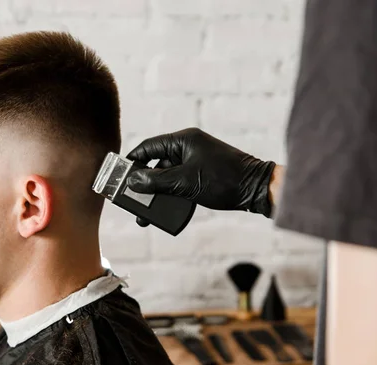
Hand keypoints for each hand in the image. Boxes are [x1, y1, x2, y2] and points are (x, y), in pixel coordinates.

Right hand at [126, 128, 275, 225]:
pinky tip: (165, 210)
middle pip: (157, 163)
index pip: (149, 147)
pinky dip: (171, 194)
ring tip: (147, 212)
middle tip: (132, 199)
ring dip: (158, 192)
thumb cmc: (224, 179)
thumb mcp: (184, 182)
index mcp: (183, 140)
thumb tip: (133, 180)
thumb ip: (156, 181)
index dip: (133, 161)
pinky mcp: (203, 173)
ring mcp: (197, 160)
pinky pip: (180, 182)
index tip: (120, 175)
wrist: (256, 189)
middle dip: (144, 183)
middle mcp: (189, 147)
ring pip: (168, 175)